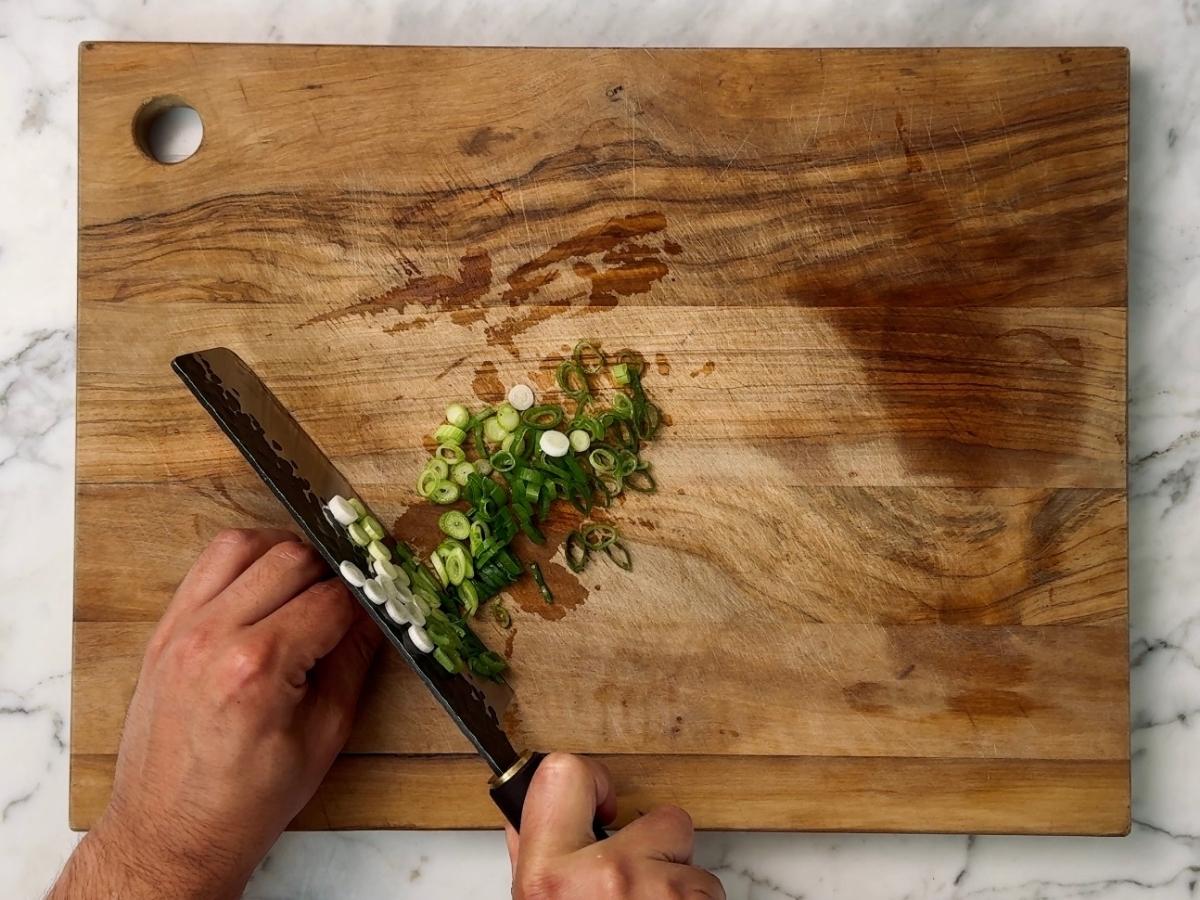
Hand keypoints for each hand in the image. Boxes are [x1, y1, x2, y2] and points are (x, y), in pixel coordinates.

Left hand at [52, 528, 381, 898]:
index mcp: (258, 668)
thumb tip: (376, 615)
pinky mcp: (163, 632)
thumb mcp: (324, 735)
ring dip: (283, 555)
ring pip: (243, 545)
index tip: (380, 602)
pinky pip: (205, 567)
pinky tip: (264, 590)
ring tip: (305, 587)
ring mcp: (180, 630)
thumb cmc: (247, 802)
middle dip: (330, 572)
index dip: (365, 599)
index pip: (331, 599)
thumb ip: (353, 661)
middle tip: (346, 600)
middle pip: (290, 557)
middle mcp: (213, 637)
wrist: (171, 834)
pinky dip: (242, 565)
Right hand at [507, 753, 724, 898]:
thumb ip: (535, 857)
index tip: (603, 801)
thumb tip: (527, 819)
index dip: (592, 781)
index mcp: (550, 875)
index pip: (564, 772)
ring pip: (691, 860)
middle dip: (655, 846)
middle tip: (633, 882)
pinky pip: (709, 891)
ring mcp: (659, 893)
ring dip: (676, 887)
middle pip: (661, 818)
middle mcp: (605, 878)